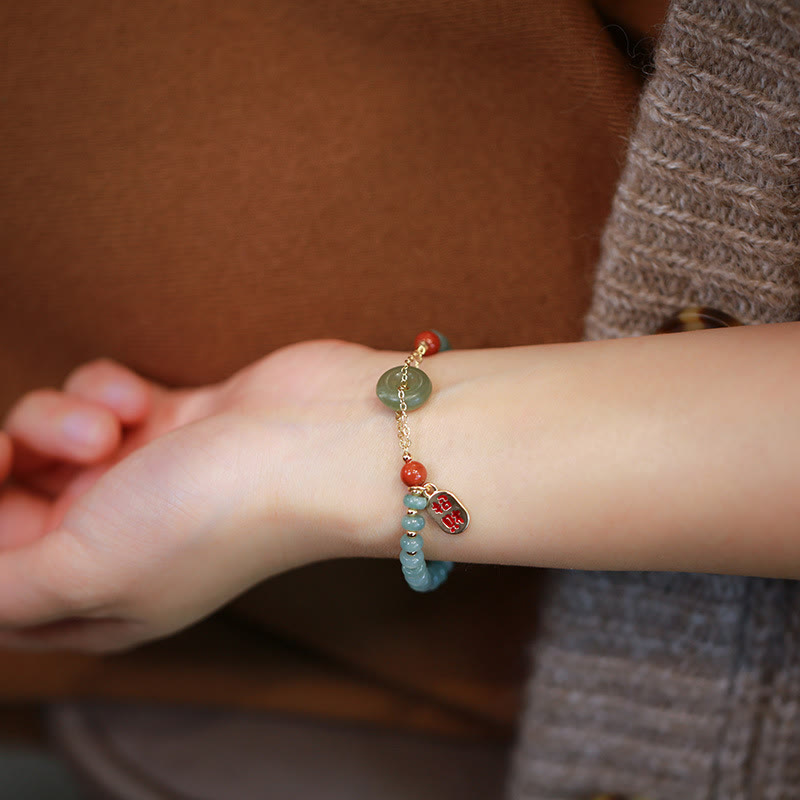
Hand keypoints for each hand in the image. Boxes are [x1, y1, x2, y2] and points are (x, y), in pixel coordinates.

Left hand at [0, 340, 391, 651]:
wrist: (322, 443)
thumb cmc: (214, 516)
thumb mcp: (85, 573)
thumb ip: (0, 586)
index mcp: (94, 601)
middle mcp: (114, 543)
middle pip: (8, 504)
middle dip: (6, 465)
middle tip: (10, 450)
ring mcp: (141, 478)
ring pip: (45, 439)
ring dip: (61, 421)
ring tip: (113, 427)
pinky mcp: (165, 420)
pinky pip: (95, 398)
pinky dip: (105, 391)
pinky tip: (138, 401)